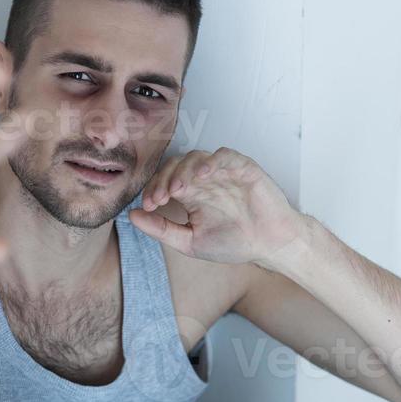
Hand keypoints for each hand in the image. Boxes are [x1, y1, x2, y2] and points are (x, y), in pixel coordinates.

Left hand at [128, 147, 303, 267]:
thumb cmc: (234, 243)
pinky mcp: (242, 168)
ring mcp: (223, 172)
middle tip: (159, 198)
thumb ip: (161, 230)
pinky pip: (224, 156)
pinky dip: (212, 162)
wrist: (269, 245)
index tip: (148, 206)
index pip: (164, 182)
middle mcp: (204, 180)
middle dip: (164, 180)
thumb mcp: (190, 242)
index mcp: (191, 195)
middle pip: (176, 166)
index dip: (153, 190)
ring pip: (196, 158)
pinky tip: (203, 175)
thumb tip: (131, 217)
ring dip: (183, 171)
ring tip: (177, 189)